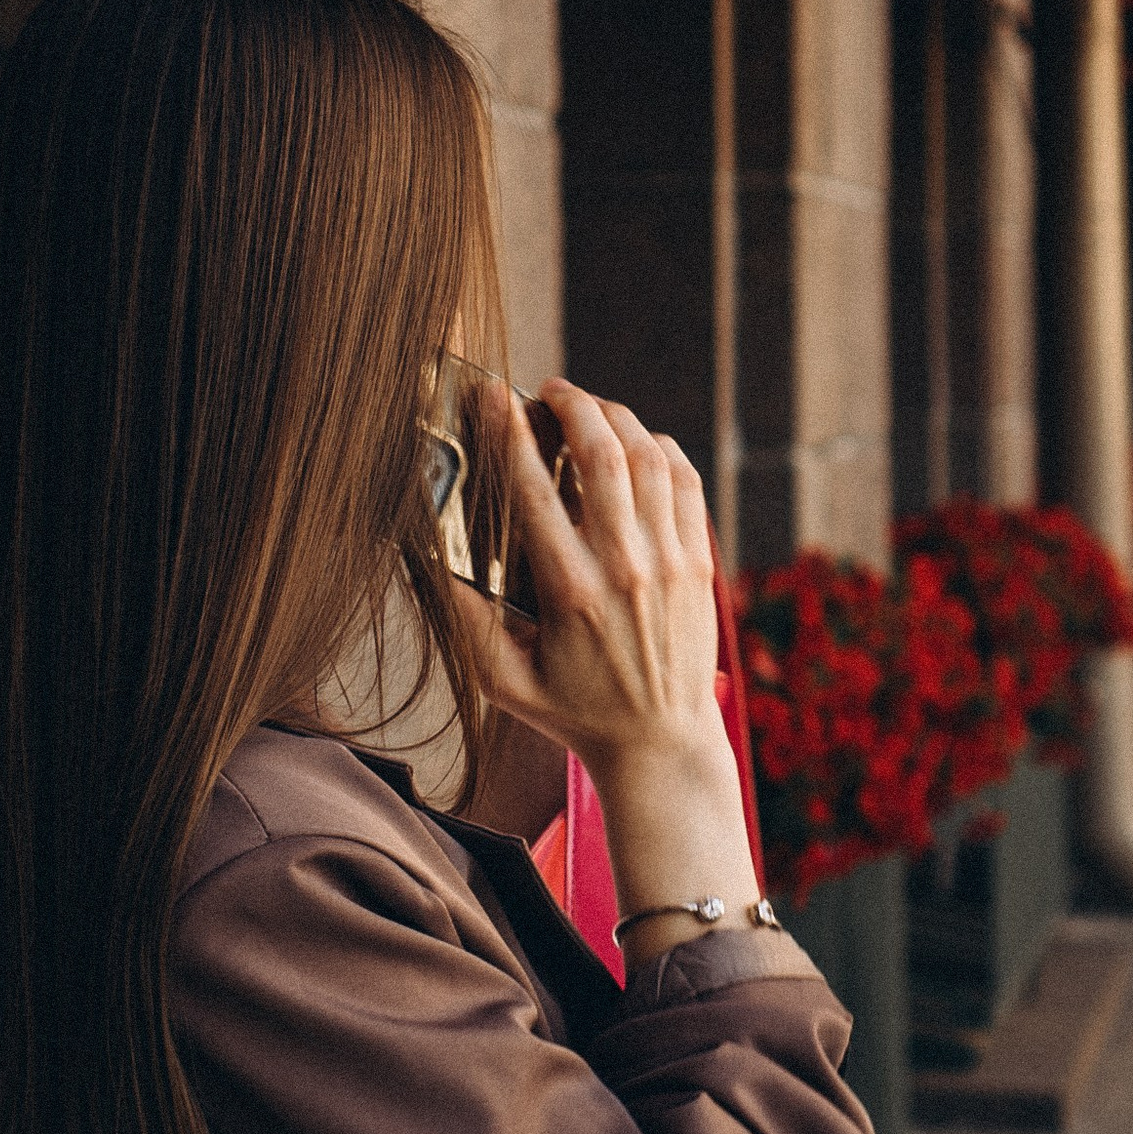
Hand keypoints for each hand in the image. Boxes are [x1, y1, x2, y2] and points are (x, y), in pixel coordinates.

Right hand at [446, 379, 759, 963]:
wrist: (659, 743)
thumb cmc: (573, 710)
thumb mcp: (502, 677)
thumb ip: (466, 615)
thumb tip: (433, 550)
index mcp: (569, 592)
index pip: (534, 488)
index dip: (509, 430)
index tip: (493, 395)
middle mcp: (624, 568)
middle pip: (602, 453)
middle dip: (573, 404)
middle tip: (550, 390)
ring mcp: (670, 561)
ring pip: (648, 457)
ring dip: (617, 418)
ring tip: (589, 408)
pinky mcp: (700, 562)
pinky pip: (684, 481)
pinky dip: (660, 449)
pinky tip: (636, 443)